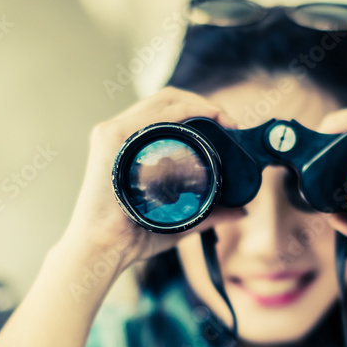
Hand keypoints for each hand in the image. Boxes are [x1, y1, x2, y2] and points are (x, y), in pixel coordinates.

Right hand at [60, 87, 246, 270]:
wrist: (104, 247)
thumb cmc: (133, 237)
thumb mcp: (180, 220)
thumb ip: (210, 214)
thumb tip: (242, 210)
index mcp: (130, 145)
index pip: (166, 113)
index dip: (199, 112)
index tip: (227, 129)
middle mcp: (120, 133)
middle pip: (167, 101)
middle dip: (204, 105)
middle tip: (230, 124)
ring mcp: (114, 131)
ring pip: (164, 99)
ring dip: (200, 103)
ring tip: (224, 119)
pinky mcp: (111, 136)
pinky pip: (156, 112)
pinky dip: (186, 108)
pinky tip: (207, 116)